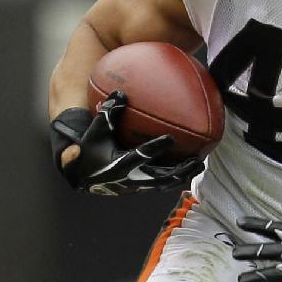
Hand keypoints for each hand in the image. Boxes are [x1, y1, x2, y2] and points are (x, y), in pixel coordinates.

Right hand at [52, 91, 204, 194]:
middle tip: (197, 159)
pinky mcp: (140, 188)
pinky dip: (175, 178)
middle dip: (180, 169)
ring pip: (164, 184)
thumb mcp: (96, 131)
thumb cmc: (89, 150)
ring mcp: (137, 186)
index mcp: (120, 163)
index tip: (171, 138)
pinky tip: (188, 169)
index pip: (141, 155)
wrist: (82, 176)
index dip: (156, 147)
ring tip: (199, 165)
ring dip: (182, 175)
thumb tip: (120, 93)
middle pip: (161, 177)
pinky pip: (161, 185)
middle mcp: (131, 178)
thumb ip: (108, 113)